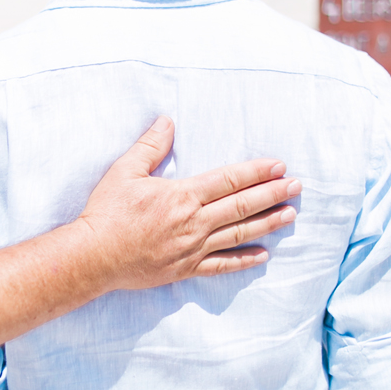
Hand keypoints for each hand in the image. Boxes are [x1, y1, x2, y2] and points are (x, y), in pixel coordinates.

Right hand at [74, 116, 297, 291]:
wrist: (92, 257)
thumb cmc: (106, 212)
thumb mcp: (124, 171)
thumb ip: (150, 146)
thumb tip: (167, 121)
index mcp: (181, 195)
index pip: (228, 180)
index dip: (256, 172)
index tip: (279, 166)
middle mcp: (193, 222)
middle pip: (241, 206)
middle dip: (272, 194)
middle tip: (297, 187)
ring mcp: (192, 248)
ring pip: (238, 234)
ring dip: (267, 224)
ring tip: (290, 215)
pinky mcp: (185, 268)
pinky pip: (221, 265)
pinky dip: (244, 261)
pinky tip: (263, 256)